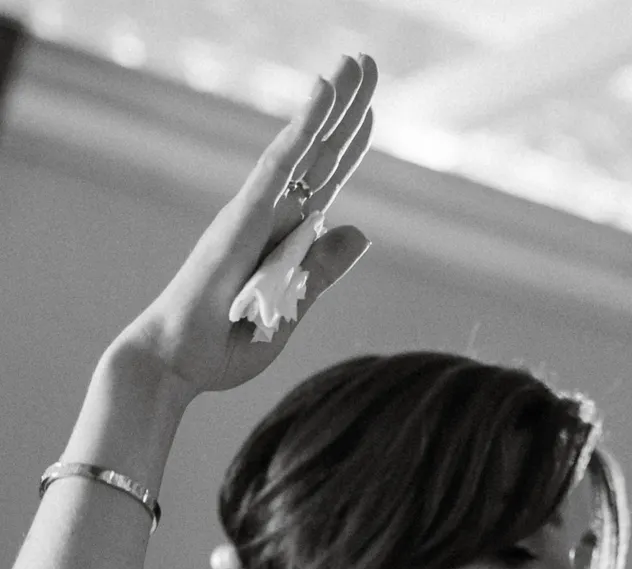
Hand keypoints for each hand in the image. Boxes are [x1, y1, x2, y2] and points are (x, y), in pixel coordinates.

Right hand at [119, 52, 376, 398]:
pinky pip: (279, 165)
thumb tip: (362, 231)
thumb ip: (322, 273)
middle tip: (366, 59)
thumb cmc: (225, 348)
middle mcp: (271, 218)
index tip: (369, 111)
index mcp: (284, 242)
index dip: (347, 146)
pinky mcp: (242, 219)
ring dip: (332, 102)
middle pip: (319, 154)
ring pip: (303, 147)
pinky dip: (303, 128)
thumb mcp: (291, 312)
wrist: (178, 364)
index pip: (324, 184)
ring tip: (356, 60)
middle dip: (345, 107)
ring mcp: (256, 213)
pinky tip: (323, 92)